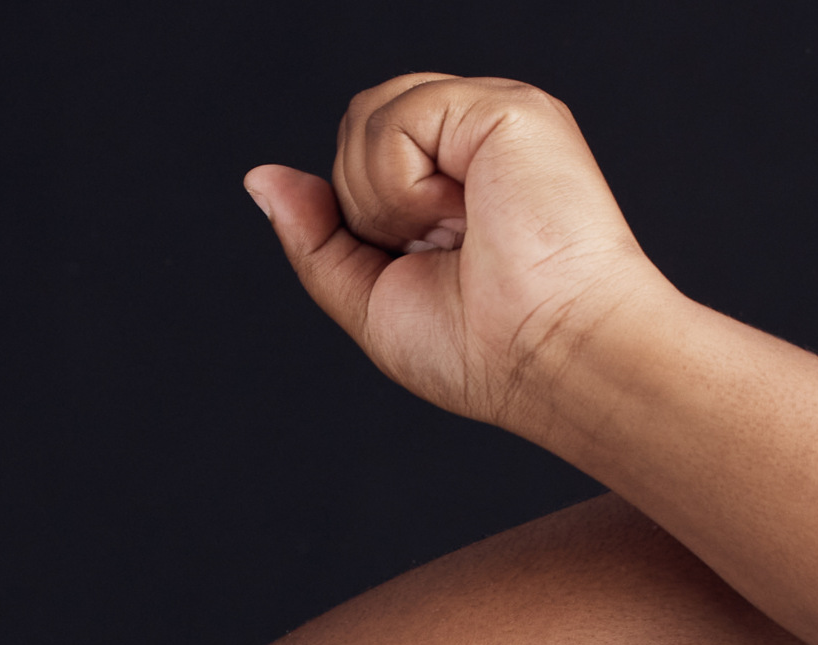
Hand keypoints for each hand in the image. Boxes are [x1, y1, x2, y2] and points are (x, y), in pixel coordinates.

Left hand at [245, 74, 663, 430]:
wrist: (555, 362)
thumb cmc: (491, 355)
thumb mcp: (373, 303)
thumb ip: (317, 240)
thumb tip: (263, 179)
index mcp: (456, 187)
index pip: (365, 161)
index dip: (363, 217)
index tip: (420, 267)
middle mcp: (475, 145)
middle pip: (358, 130)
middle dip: (369, 209)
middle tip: (442, 256)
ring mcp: (491, 120)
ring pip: (368, 119)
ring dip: (386, 202)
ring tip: (456, 239)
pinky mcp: (506, 109)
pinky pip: (397, 118)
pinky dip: (407, 187)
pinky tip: (461, 216)